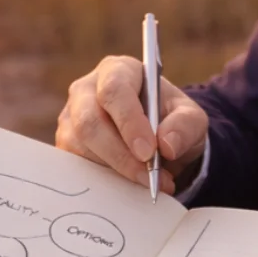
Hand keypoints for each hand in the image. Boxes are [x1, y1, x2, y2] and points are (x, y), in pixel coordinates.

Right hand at [56, 56, 207, 195]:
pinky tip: (127, 185)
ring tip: (148, 182)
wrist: (158, 138)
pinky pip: (75, 166)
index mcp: (117, 70)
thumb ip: (185, 126)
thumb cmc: (171, 119)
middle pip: (89, 121)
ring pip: (80, 147)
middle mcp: (86, 90)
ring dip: (114, 171)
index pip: (114, 90)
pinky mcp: (66, 144)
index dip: (129, 121)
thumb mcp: (191, 118)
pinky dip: (102, 181)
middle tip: (149, 177)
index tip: (149, 151)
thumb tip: (167, 145)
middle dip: (119, 154)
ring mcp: (71, 118)